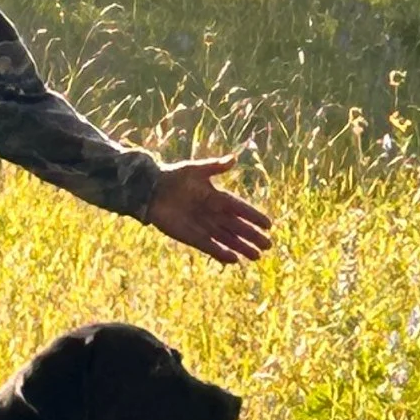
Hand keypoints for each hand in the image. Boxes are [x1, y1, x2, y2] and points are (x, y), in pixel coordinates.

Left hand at [147, 156, 272, 265]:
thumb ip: (215, 167)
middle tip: (268, 246)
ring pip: (227, 239)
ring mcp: (203, 226)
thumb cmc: (173, 177)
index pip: (240, 209)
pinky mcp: (192, 237)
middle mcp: (213, 213)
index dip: (254, 217)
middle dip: (252, 236)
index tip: (269, 225)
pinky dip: (221, 253)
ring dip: (241, 247)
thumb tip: (234, 159)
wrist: (151, 190)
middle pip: (237, 227)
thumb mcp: (195, 170)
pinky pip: (210, 246)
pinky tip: (234, 260)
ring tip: (256, 256)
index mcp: (217, 197)